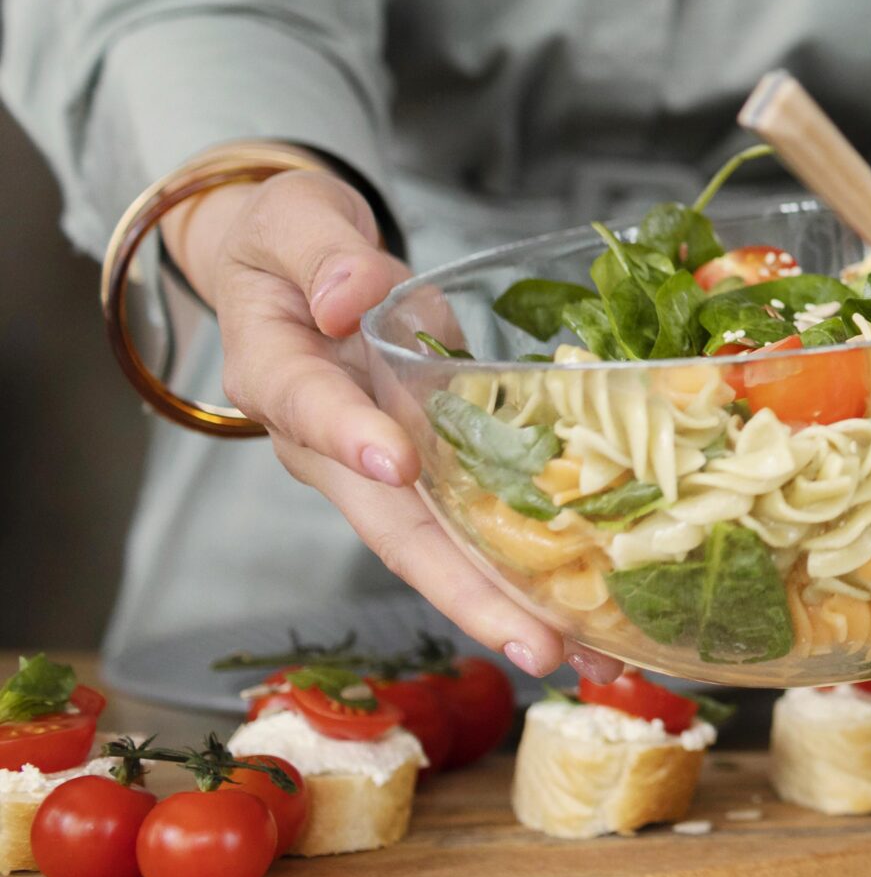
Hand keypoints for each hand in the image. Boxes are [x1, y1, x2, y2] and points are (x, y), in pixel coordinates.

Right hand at [171, 167, 620, 680]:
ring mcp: (374, 469)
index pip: (310, 408)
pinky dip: (520, 574)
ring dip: (503, 607)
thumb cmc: (287, 244)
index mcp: (279, 374)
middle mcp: (324, 444)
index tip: (396, 462)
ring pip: (434, 548)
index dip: (351, 436)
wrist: (286, 271)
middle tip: (531, 640)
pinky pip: (468, 527)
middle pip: (389, 526)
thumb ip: (320, 250)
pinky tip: (584, 616)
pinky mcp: (422, 472)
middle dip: (460, 588)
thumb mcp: (293, 220)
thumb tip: (349, 293)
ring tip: (577, 657)